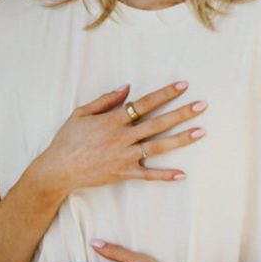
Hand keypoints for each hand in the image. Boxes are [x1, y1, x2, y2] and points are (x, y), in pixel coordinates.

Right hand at [30, 81, 207, 196]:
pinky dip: (165, 176)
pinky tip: (182, 174)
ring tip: (201, 131)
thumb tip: (127, 88)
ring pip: (158, 147)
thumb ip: (106, 100)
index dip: (165, 93)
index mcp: (112, 120)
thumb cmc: (67, 139)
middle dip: (182, 113)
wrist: (58, 170)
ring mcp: (124, 157)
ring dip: (181, 139)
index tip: (183, 85)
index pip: (144, 103)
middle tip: (202, 105)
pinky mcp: (123, 174)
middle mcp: (122, 138)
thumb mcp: (81, 113)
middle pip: (158, 123)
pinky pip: (148, 176)